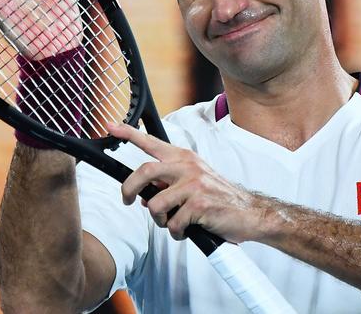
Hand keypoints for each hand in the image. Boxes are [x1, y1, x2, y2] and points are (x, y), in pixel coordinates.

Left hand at [108, 122, 268, 242]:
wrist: (250, 212)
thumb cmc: (219, 198)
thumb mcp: (194, 181)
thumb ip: (169, 183)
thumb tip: (143, 195)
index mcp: (184, 158)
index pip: (152, 142)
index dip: (129, 134)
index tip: (111, 126)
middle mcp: (188, 167)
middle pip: (144, 171)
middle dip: (129, 189)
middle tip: (128, 201)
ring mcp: (194, 185)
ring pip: (156, 204)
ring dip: (159, 221)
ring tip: (173, 223)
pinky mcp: (200, 204)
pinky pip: (173, 224)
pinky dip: (177, 233)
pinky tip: (188, 230)